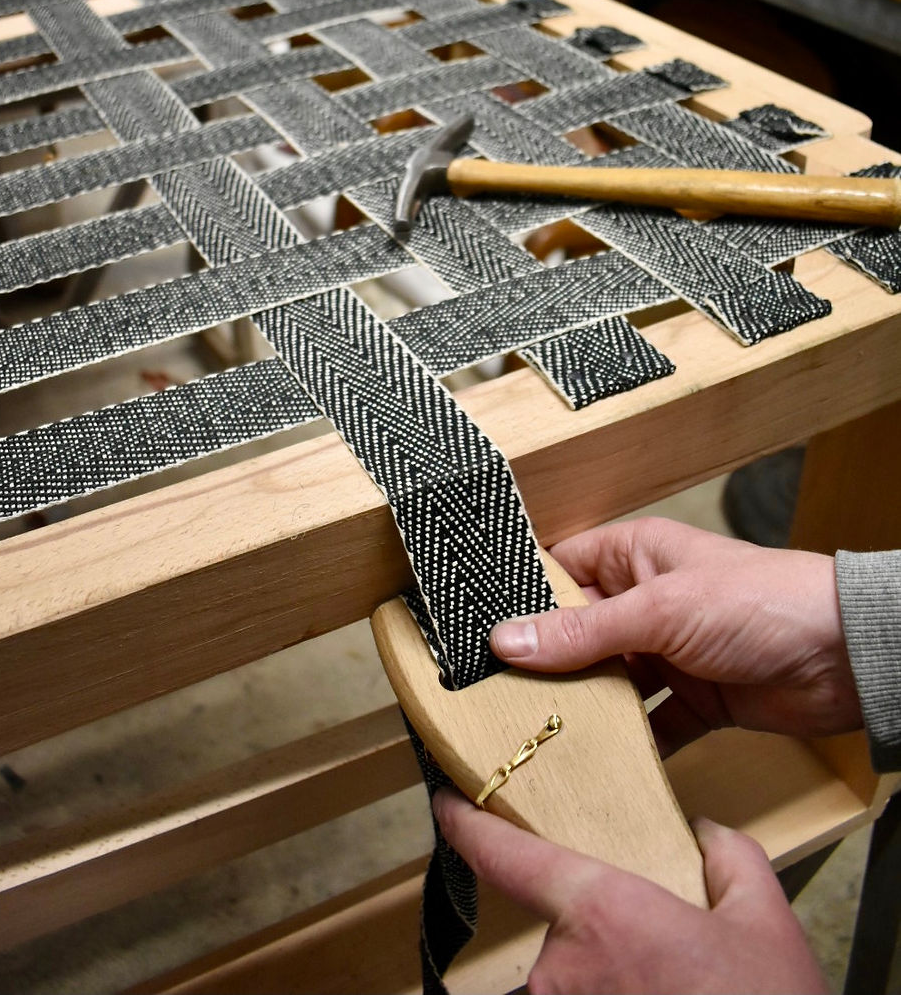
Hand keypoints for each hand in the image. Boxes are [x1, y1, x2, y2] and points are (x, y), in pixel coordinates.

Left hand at [434, 788, 828, 994]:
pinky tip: (648, 993)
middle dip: (598, 934)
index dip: (468, 824)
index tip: (446, 804)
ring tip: (659, 984)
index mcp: (600, 912)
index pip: (507, 855)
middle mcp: (561, 967)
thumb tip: (704, 836)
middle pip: (556, 927)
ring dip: (603, 980)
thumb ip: (728, 859)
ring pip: (566, 980)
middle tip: (654, 954)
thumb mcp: (765, 923)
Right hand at [492, 518, 861, 754]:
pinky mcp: (693, 700)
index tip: (473, 632)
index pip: (560, 571)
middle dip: (542, 663)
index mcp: (634, 557)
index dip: (521, 598)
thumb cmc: (758, 601)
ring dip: (581, 706)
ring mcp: (668, 654)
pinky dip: (628, 743)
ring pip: (607, 682)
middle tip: (488, 695)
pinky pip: (648, 724)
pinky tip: (593, 764)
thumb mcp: (660, 609)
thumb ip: (582, 631)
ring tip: (527, 731)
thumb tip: (504, 640)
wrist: (848, 657)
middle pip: (577, 634)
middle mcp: (645, 603)